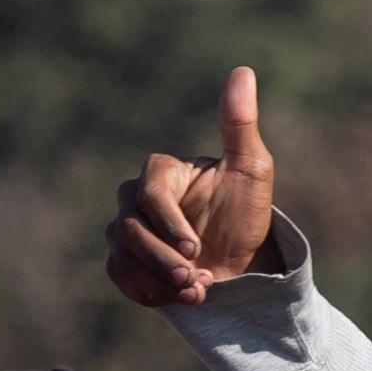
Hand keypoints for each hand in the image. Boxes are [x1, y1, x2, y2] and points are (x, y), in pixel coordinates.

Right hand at [108, 67, 280, 307]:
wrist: (242, 261)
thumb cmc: (246, 211)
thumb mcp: (252, 169)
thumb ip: (240, 124)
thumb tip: (242, 72)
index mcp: (160, 170)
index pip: (149, 195)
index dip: (170, 224)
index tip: (195, 247)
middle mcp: (134, 196)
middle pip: (129, 229)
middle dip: (163, 260)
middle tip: (195, 279)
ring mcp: (125, 228)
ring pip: (121, 254)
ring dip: (159, 281)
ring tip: (196, 291)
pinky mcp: (123, 259)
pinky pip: (119, 276)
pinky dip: (148, 292)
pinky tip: (180, 298)